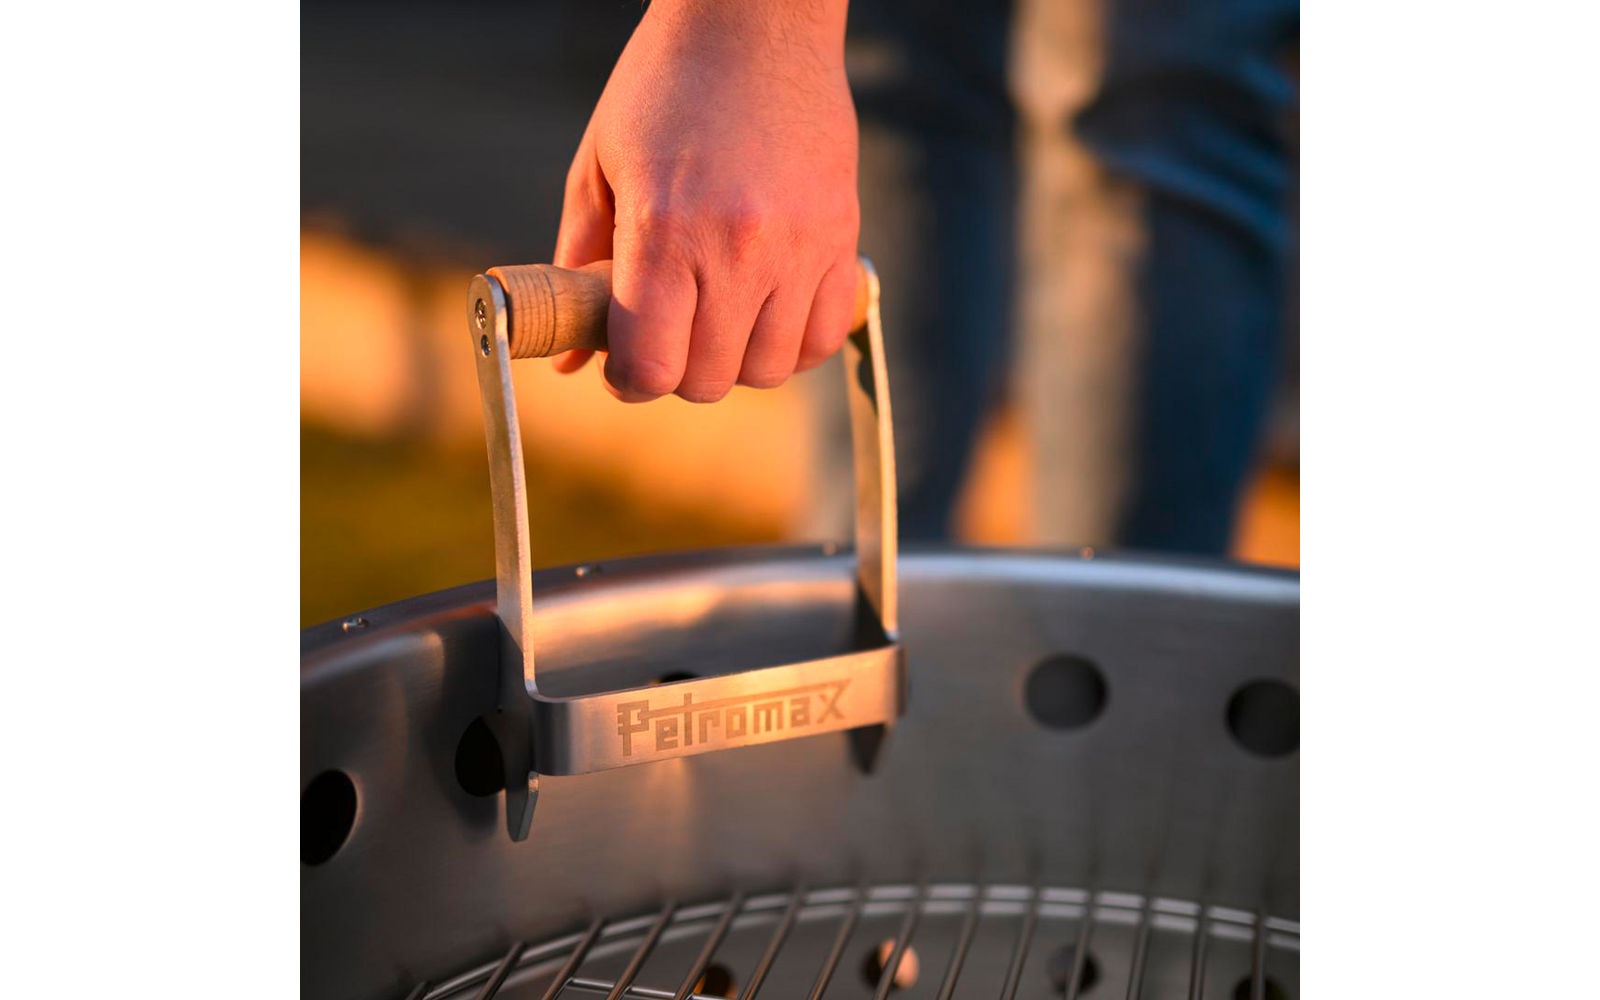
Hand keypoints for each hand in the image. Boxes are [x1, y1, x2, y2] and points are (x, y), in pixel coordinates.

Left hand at [552, 0, 859, 402]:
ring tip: (718, 322)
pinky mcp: (841, 237)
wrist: (755, 22)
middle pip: (710, 379)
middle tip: (668, 337)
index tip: (626, 366)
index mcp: (665, 230)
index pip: (653, 365)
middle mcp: (738, 248)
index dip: (630, 382)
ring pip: (771, 368)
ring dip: (737, 362)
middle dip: (679, 374)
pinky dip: (795, 343)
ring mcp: (799, 246)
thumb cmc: (664, 87)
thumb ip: (579, 265)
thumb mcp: (599, 167)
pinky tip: (767, 312)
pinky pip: (825, 334)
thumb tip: (568, 358)